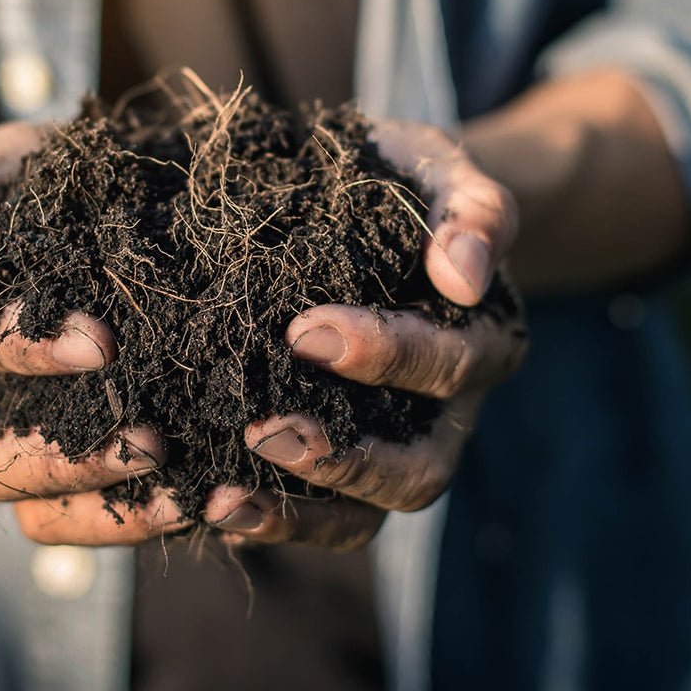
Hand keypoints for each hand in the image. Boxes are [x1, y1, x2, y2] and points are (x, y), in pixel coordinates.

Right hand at [0, 121, 187, 544]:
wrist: (66, 219)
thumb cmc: (31, 187)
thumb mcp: (4, 164)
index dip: (24, 347)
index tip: (103, 341)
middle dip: (66, 450)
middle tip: (150, 434)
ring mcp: (2, 445)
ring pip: (27, 503)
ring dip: (102, 498)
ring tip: (178, 485)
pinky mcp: (54, 478)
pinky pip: (72, 522)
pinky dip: (129, 522)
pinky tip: (199, 500)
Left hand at [208, 119, 527, 548]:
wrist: (367, 195)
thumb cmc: (402, 179)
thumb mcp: (437, 168)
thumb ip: (470, 210)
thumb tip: (465, 277)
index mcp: (482, 341)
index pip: (448, 366)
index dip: (384, 357)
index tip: (304, 330)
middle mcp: (446, 412)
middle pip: (419, 469)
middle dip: (343, 458)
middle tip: (263, 429)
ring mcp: (394, 448)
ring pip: (368, 516)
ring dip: (298, 513)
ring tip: (224, 498)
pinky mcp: (339, 466)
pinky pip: (318, 521)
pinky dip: (269, 522)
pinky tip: (208, 507)